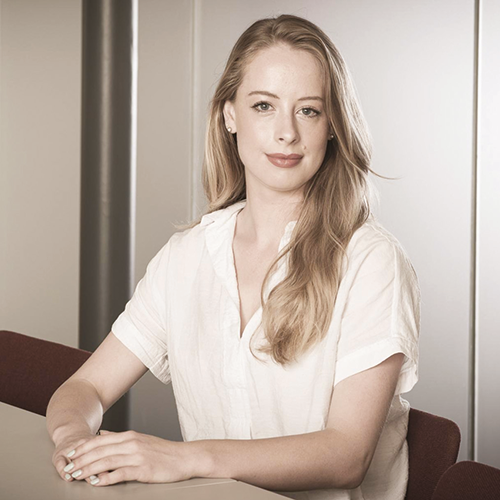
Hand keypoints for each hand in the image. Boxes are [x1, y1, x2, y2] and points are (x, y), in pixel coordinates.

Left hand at [60, 430, 198, 485]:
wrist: (184, 458)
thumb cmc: (162, 451)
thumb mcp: (140, 439)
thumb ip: (120, 437)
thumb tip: (102, 433)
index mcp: (130, 436)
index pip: (101, 440)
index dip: (84, 448)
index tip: (70, 455)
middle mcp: (132, 443)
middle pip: (101, 451)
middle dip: (81, 460)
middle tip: (67, 468)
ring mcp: (137, 456)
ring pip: (107, 461)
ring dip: (89, 469)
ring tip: (77, 476)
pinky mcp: (143, 469)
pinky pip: (121, 473)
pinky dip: (107, 478)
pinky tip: (97, 482)